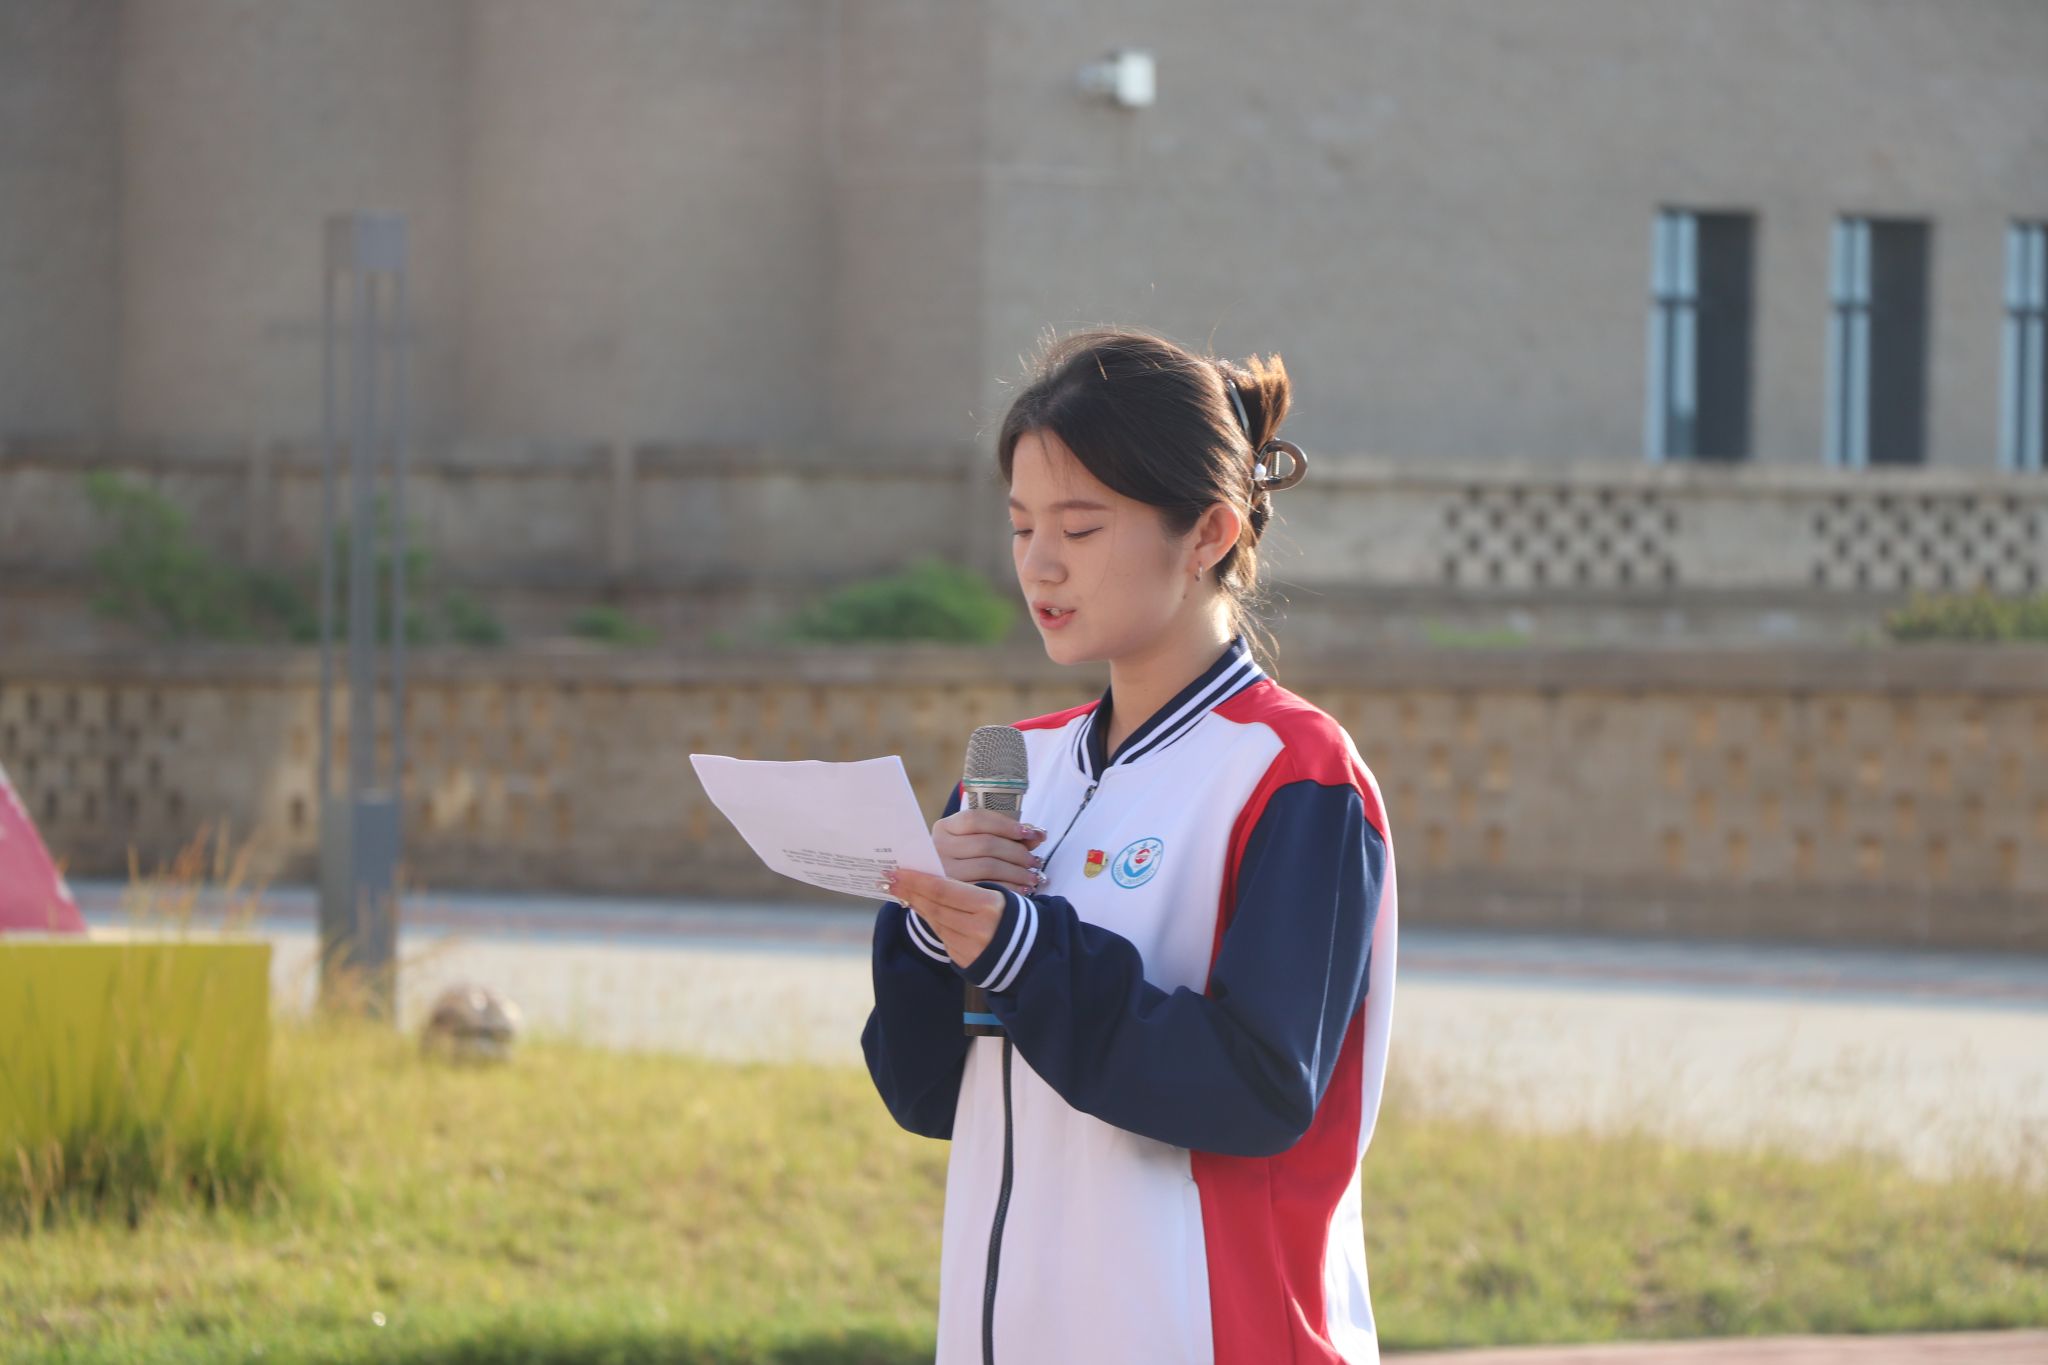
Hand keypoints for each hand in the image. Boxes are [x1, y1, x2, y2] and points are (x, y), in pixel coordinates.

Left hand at [886, 866, 1008, 971]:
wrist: (1031, 950)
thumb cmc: (1014, 913)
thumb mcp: (998, 893)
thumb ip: (966, 888)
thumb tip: (929, 876)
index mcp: (990, 906)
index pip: (944, 890)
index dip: (917, 880)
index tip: (897, 871)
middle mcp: (978, 929)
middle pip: (934, 907)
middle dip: (910, 891)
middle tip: (889, 878)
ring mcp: (970, 948)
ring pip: (935, 921)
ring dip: (916, 904)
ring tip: (901, 890)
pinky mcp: (964, 960)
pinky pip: (942, 935)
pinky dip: (930, 919)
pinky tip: (921, 907)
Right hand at [933, 807, 1047, 892]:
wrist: (941, 890)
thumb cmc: (967, 859)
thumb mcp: (982, 839)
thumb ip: (1009, 834)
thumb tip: (1039, 834)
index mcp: (944, 828)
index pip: (976, 819)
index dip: (1005, 824)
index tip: (1029, 833)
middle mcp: (939, 848)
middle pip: (986, 844)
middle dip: (1017, 852)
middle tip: (1035, 861)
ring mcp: (944, 872)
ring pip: (988, 866)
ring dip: (1017, 871)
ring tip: (1033, 876)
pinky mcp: (953, 894)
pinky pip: (987, 887)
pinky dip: (1010, 888)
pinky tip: (1023, 889)